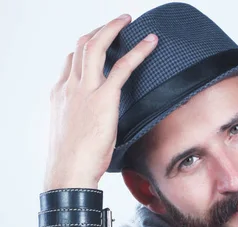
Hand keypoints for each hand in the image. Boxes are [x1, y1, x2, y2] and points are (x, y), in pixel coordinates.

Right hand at [43, 14, 157, 190]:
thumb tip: (99, 132)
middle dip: (99, 30)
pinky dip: (138, 51)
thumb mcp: (75, 137)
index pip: (71, 62)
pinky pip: (122, 66)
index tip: (98, 45)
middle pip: (81, 46)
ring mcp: (85, 89)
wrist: (68, 171)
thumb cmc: (73, 162)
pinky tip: (150, 43)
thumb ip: (85, 125)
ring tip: (128, 20)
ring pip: (96, 46)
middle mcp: (70, 86)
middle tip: (117, 23)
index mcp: (61, 95)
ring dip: (113, 28)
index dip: (84, 50)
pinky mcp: (104, 97)